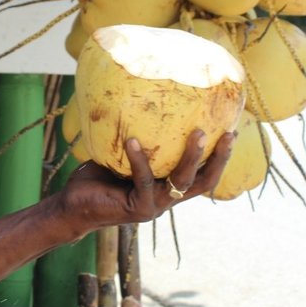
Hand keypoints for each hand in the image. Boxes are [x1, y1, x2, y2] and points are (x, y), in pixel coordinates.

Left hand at [55, 130, 234, 232]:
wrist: (73, 205)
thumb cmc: (99, 176)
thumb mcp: (122, 154)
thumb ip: (139, 136)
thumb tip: (141, 97)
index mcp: (169, 187)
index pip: (204, 175)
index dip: (221, 158)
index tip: (232, 131)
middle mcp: (167, 199)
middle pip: (204, 182)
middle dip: (219, 159)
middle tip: (228, 134)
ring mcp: (154, 206)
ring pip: (181, 182)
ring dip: (191, 157)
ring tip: (197, 133)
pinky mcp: (137, 209)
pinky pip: (144, 179)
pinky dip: (139, 159)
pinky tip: (132, 140)